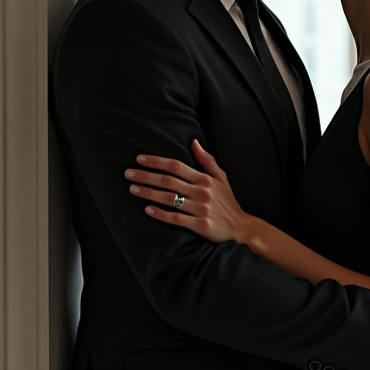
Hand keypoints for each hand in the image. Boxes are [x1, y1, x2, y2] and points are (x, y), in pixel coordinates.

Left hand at [124, 140, 250, 242]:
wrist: (241, 228)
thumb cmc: (228, 202)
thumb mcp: (222, 178)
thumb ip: (207, 160)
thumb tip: (193, 141)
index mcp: (205, 179)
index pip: (176, 166)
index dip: (157, 161)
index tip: (140, 159)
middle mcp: (202, 191)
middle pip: (168, 180)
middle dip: (146, 176)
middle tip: (128, 173)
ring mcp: (200, 209)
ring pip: (169, 198)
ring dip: (149, 193)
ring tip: (132, 189)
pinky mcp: (199, 225)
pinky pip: (175, 218)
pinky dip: (160, 214)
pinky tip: (147, 209)